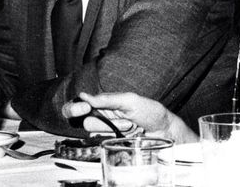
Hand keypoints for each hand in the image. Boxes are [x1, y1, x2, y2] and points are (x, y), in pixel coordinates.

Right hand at [62, 92, 197, 142]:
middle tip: (96, 115)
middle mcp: (103, 116)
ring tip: (128, 123)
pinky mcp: (111, 143)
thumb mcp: (130, 100)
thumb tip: (84, 96)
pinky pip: (101, 142)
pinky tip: (127, 132)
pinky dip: (114, 135)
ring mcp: (106, 131)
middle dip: (90, 117)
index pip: (80, 104)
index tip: (83, 108)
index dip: (75, 107)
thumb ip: (108, 99)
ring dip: (111, 125)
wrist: (164, 130)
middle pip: (81, 119)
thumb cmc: (150, 112)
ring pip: (92, 130)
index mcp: (106, 102)